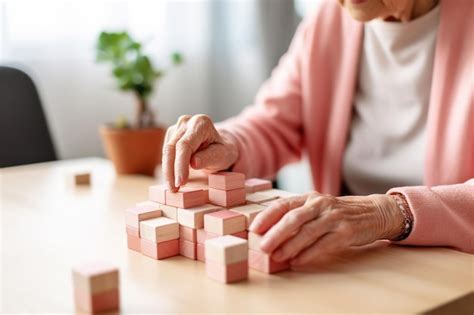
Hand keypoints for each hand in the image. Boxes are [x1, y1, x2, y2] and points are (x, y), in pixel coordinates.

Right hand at [162, 114, 238, 191]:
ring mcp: (177, 127)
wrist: (219, 146)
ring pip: (166, 150)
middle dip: (171, 170)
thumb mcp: (223, 155)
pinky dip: (168, 167)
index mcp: (201, 123)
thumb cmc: (223, 151)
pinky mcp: (171, 135)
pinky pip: (166, 153)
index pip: (185, 145)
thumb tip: (193, 163)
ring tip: (173, 187)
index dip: (180, 165)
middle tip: (174, 189)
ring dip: (167, 171)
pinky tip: (172, 179)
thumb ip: (210, 157)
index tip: (181, 182)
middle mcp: (187, 122)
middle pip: (172, 147)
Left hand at [248, 193, 403, 265]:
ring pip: (308, 232)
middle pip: (294, 218)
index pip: (284, 204)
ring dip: (290, 246)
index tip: (254, 228)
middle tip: (263, 246)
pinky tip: (298, 261)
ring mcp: (334, 217)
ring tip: (277, 256)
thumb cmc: (338, 213)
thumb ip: (298, 216)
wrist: (373, 212)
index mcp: (309, 198)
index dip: (267, 216)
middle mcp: (320, 204)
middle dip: (276, 233)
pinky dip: (309, 254)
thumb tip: (270, 234)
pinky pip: (324, 244)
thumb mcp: (318, 207)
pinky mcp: (346, 231)